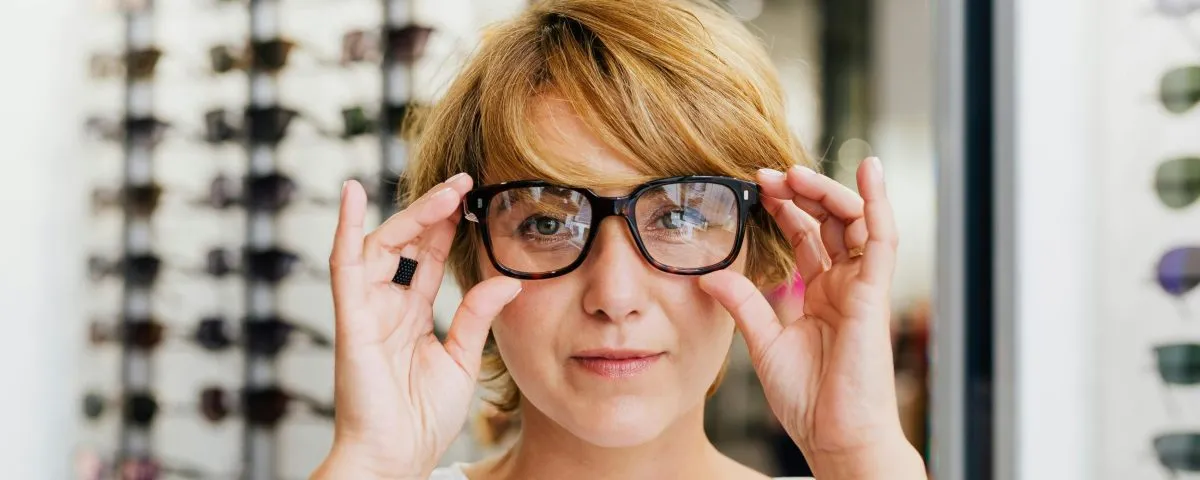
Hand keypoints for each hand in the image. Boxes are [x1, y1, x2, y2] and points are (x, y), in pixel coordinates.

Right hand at [312, 175, 522, 478]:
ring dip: (412, 215)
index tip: (473, 197)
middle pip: (406, 243)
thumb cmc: (421, 418)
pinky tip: (352, 194)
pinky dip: (345, 229)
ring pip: (382, 246)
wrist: (397, 457)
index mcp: (410, 315)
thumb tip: (506, 280)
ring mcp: (366, 310)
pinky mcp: (351, 321)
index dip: (448, 226)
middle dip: (433, 211)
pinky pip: (343, 267)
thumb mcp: (461, 358)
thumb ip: (477, 316)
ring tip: (446, 191)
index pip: (429, 258)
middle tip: (464, 183)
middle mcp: (385, 306)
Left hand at [698, 158, 925, 478]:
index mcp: (820, 295)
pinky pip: (882, 240)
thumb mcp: (762, 342)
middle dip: (801, 192)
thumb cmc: (808, 399)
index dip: (785, 208)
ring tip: (795, 174)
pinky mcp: (874, 294)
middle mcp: (843, 286)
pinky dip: (878, 203)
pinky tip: (870, 171)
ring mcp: (861, 288)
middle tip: (769, 175)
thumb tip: (708, 275)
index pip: (806, 237)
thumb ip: (743, 303)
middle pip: (829, 222)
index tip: (756, 186)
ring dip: (826, 192)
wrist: (834, 435)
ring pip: (854, 222)